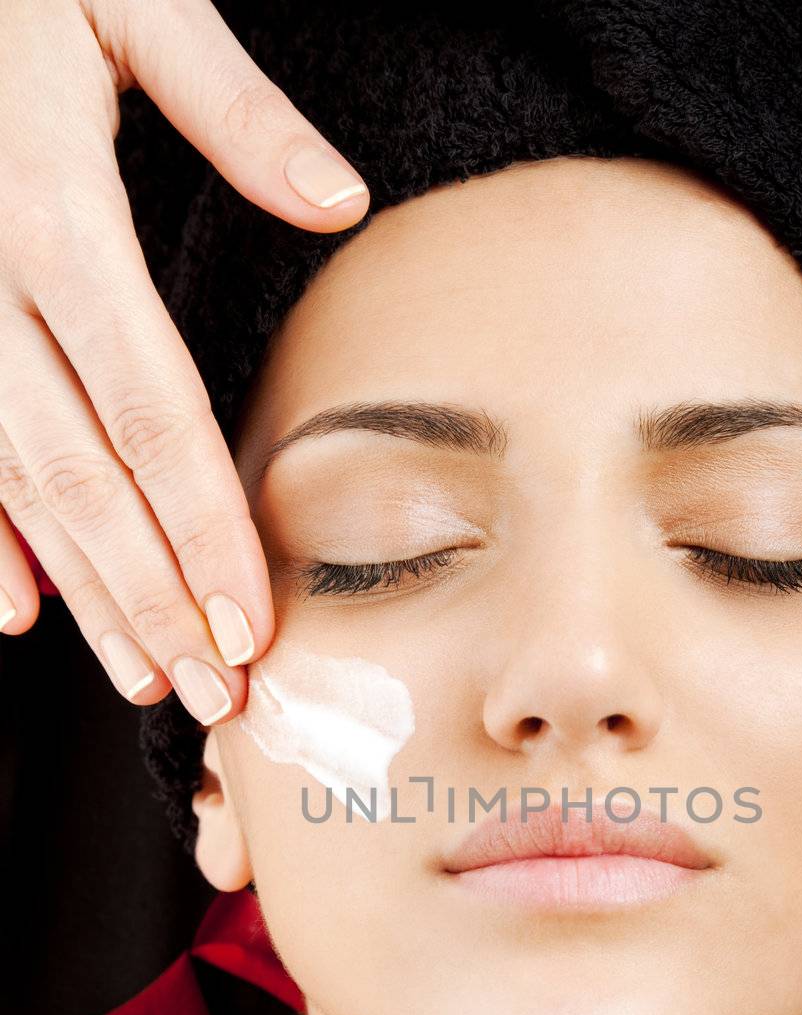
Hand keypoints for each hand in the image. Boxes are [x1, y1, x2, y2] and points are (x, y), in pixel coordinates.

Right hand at [0, 0, 369, 724]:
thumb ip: (231, 103)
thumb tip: (336, 196)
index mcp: (54, 216)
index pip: (148, 410)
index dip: (201, 528)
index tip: (249, 620)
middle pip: (81, 477)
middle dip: (151, 597)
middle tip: (209, 690)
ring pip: (12, 486)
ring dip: (82, 592)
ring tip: (142, 677)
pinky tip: (21, 610)